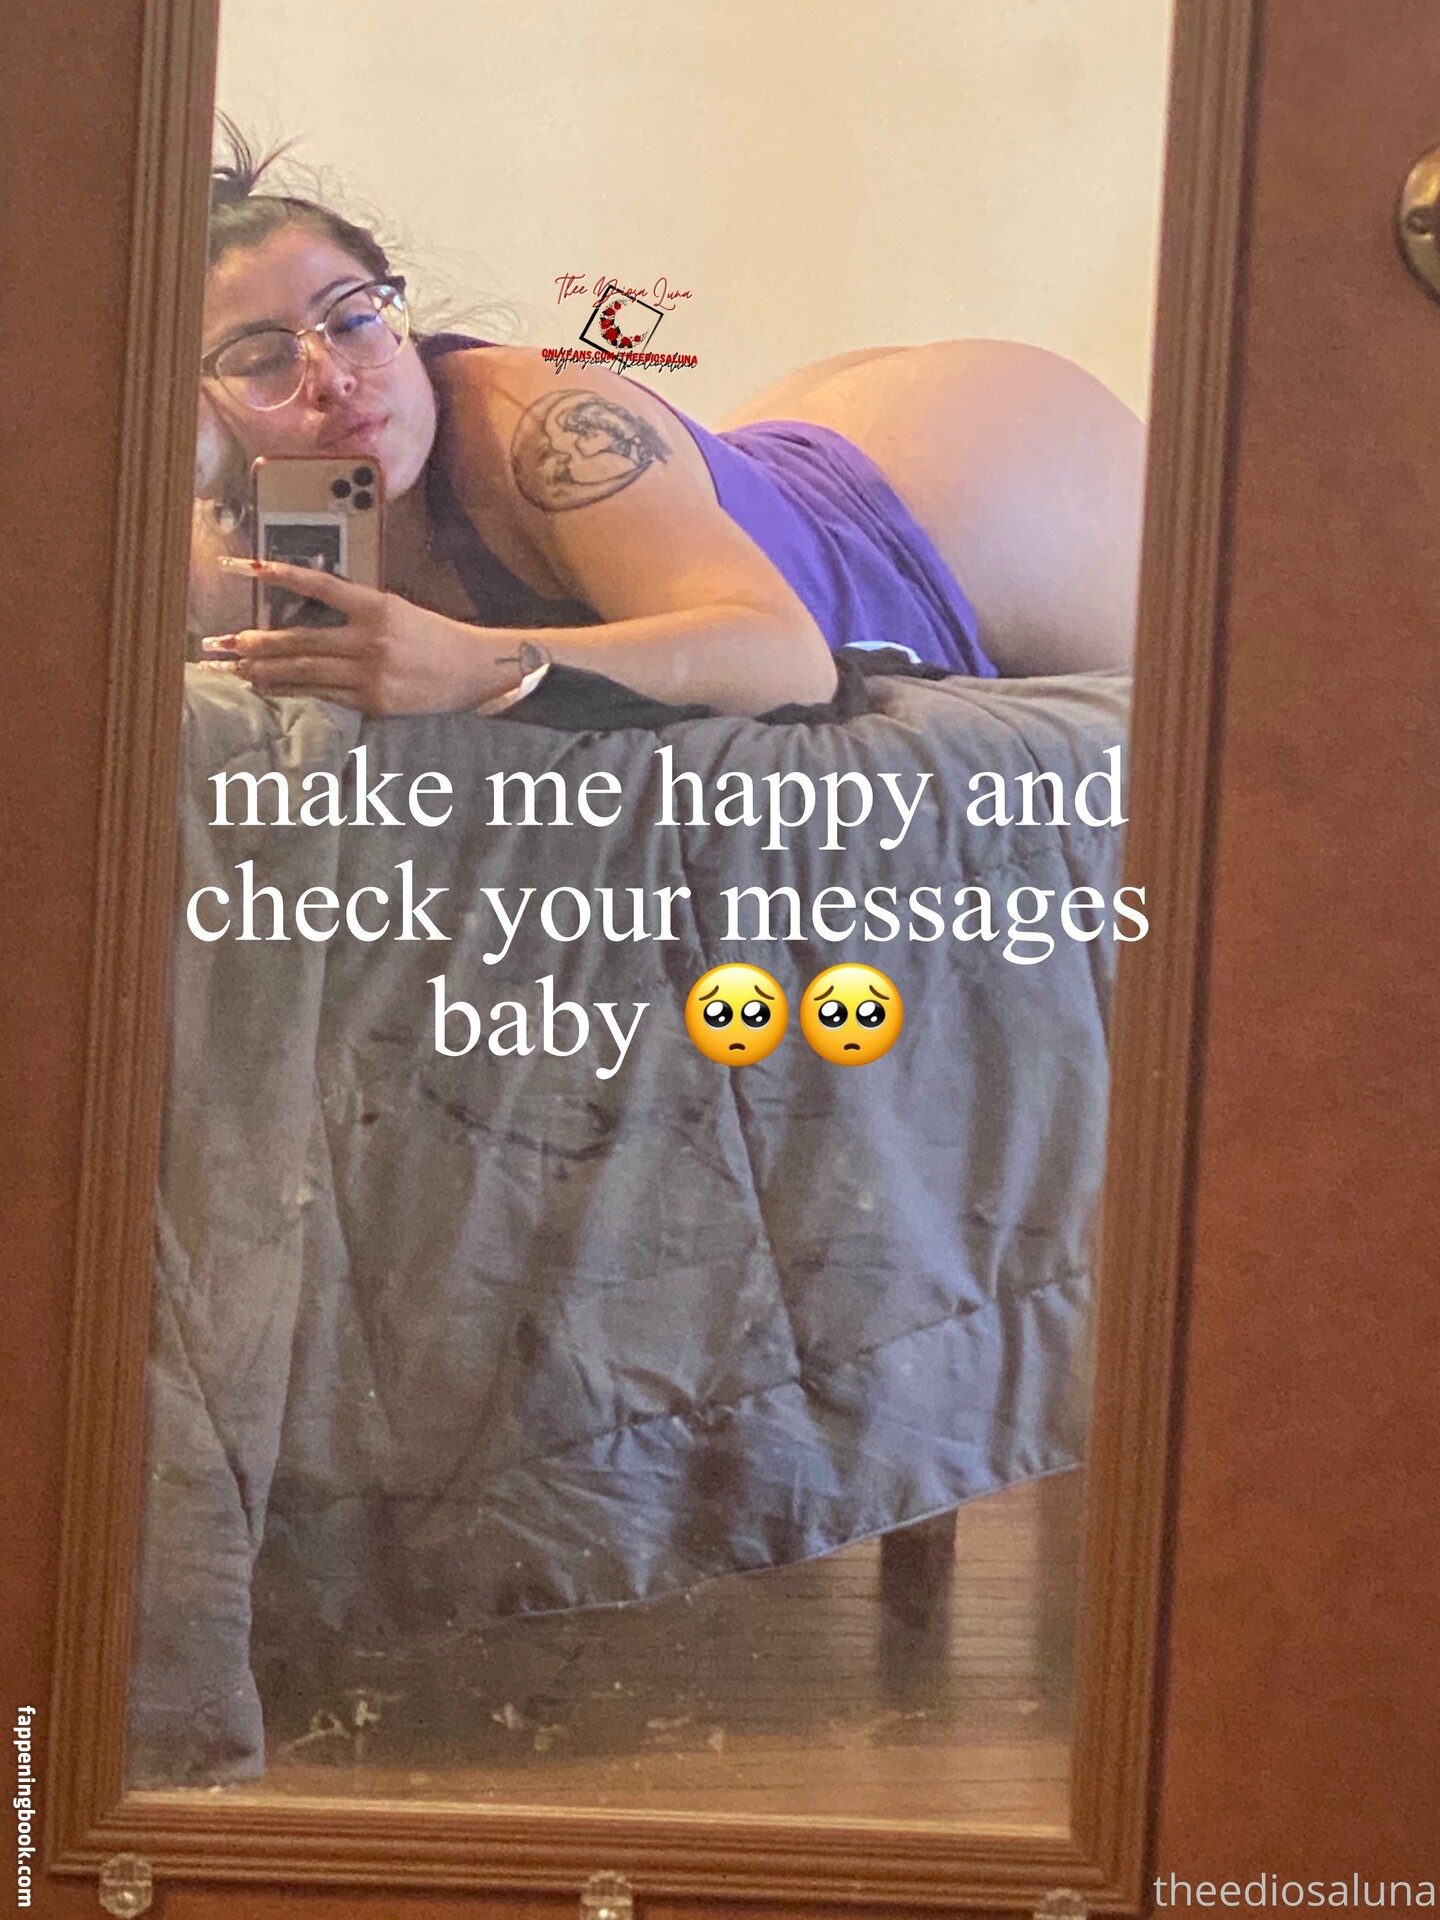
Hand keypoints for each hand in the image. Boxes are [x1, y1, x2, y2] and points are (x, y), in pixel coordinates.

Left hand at [201, 558, 527, 713]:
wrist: (475, 671)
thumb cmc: (435, 638)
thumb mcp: (398, 611)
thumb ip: (356, 612)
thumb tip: (306, 619)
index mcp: (377, 605)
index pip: (318, 585)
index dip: (280, 575)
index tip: (246, 569)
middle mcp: (370, 638)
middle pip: (300, 639)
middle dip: (255, 642)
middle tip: (221, 643)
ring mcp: (371, 673)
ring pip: (304, 672)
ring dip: (264, 671)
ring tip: (233, 669)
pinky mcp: (373, 702)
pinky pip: (322, 696)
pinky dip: (291, 692)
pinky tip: (267, 690)